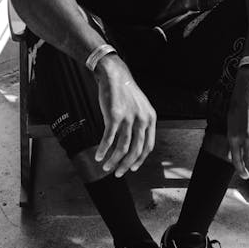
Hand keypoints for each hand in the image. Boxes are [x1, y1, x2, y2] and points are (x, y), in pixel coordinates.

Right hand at [94, 55, 156, 176]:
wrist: (114, 75)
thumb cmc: (125, 91)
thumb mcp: (140, 107)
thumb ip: (140, 123)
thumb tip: (133, 143)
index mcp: (150, 118)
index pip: (148, 146)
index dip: (140, 160)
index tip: (132, 168)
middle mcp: (141, 119)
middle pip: (135, 150)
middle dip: (126, 165)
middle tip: (118, 173)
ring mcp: (128, 118)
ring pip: (122, 147)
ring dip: (113, 160)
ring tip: (106, 166)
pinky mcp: (114, 116)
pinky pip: (108, 138)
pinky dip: (103, 149)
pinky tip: (98, 155)